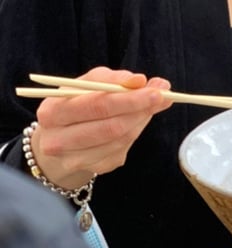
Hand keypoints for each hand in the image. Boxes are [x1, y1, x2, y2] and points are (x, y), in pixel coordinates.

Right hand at [30, 67, 172, 189]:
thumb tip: (141, 81)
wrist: (60, 134)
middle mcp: (57, 140)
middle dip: (141, 110)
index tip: (156, 91)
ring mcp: (72, 159)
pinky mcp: (89, 168)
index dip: (130, 99)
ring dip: (141, 121)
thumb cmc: (78, 101)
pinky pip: (120, 150)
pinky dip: (134, 132)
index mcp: (53, 112)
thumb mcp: (91, 82)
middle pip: (110, 127)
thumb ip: (116, 79)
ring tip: (152, 105)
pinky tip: (136, 121)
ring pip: (119, 140)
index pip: (97, 105)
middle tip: (162, 97)